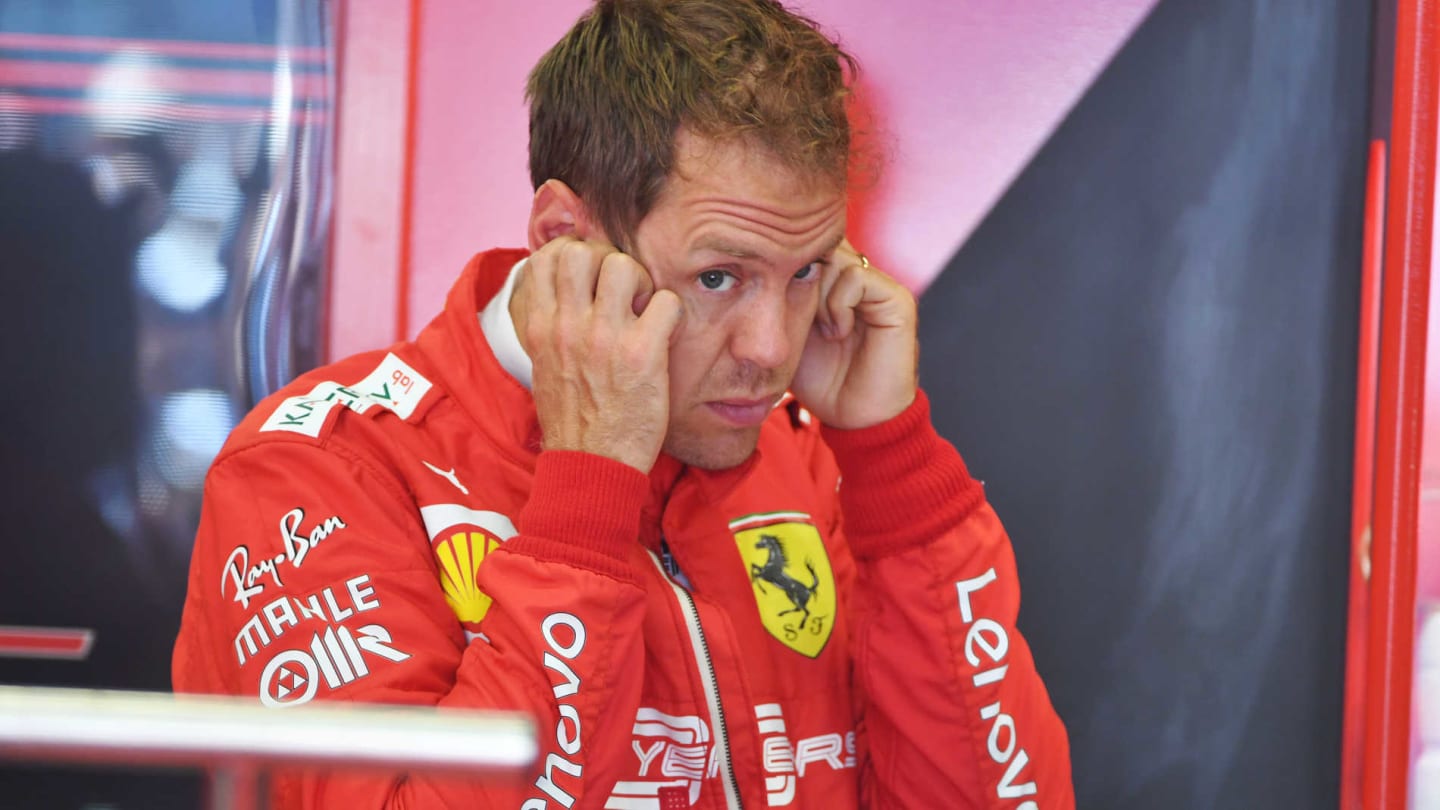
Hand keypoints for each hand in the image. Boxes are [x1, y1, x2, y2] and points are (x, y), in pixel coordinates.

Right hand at [512, 237, 682, 472]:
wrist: (591, 465)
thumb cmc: (573, 417)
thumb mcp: (545, 364)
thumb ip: (554, 325)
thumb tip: (564, 290)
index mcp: (542, 327)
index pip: (549, 256)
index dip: (576, 254)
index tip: (592, 277)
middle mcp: (569, 325)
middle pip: (584, 250)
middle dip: (609, 260)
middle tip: (623, 291)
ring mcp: (605, 337)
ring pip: (624, 265)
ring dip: (642, 282)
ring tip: (643, 312)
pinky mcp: (642, 354)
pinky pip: (666, 301)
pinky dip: (671, 313)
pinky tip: (664, 335)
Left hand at [791, 240, 917, 428]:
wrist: (854, 417)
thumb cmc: (819, 380)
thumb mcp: (787, 331)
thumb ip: (777, 298)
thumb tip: (748, 269)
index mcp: (836, 283)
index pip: (810, 245)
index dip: (787, 262)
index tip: (773, 293)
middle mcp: (860, 279)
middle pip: (822, 244)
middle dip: (801, 275)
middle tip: (797, 311)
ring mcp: (880, 287)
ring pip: (837, 257)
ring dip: (819, 292)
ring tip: (822, 329)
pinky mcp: (896, 300)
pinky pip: (857, 278)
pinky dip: (839, 304)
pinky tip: (838, 331)